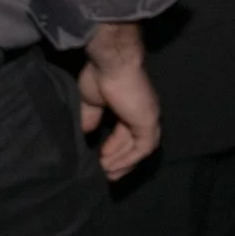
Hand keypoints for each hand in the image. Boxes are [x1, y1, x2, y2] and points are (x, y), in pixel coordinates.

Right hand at [78, 25, 159, 178]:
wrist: (111, 63)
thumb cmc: (101, 75)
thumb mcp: (92, 100)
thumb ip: (91, 116)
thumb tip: (86, 131)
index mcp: (132, 106)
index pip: (128, 132)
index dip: (116, 147)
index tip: (101, 158)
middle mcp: (144, 112)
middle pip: (136, 143)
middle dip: (121, 160)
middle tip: (104, 173)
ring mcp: (148, 117)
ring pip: (141, 148)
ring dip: (123, 162)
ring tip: (105, 172)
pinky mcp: (148, 121)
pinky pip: (142, 147)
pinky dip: (128, 158)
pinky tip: (111, 166)